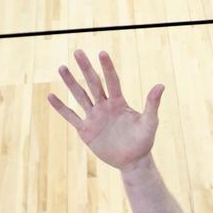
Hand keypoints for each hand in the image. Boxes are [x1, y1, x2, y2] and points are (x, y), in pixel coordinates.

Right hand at [48, 50, 164, 169]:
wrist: (132, 160)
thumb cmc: (143, 141)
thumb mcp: (149, 122)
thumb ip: (152, 104)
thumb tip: (161, 85)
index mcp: (119, 102)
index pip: (112, 81)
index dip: (107, 68)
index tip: (102, 53)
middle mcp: (104, 106)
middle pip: (93, 83)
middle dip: (86, 68)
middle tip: (78, 52)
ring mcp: (94, 117)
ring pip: (80, 96)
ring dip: (71, 82)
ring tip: (62, 67)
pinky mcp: (86, 130)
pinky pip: (71, 116)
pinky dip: (61, 107)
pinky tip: (51, 96)